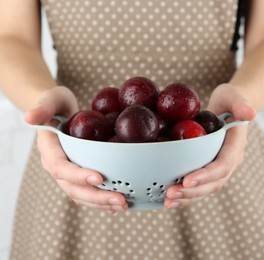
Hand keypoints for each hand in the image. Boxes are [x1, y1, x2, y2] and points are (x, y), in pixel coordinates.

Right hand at [25, 87, 127, 213]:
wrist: (60, 111)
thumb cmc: (56, 104)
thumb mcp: (50, 100)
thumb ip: (42, 107)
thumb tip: (30, 117)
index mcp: (49, 150)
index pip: (60, 167)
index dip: (77, 175)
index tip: (99, 178)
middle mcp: (57, 166)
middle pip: (73, 188)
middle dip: (96, 197)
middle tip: (120, 200)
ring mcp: (68, 174)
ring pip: (82, 195)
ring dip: (102, 203)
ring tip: (124, 205)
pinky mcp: (79, 175)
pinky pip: (88, 192)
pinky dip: (103, 201)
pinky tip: (118, 205)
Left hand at [164, 84, 255, 207]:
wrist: (230, 107)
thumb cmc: (230, 99)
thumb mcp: (233, 96)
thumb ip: (241, 104)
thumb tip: (250, 114)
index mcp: (235, 147)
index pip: (222, 165)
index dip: (206, 175)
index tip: (187, 180)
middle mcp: (229, 161)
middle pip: (213, 183)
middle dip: (193, 191)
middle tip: (171, 194)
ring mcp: (219, 167)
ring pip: (206, 189)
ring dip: (187, 197)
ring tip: (168, 201)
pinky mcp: (208, 169)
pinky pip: (199, 186)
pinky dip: (185, 194)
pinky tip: (168, 198)